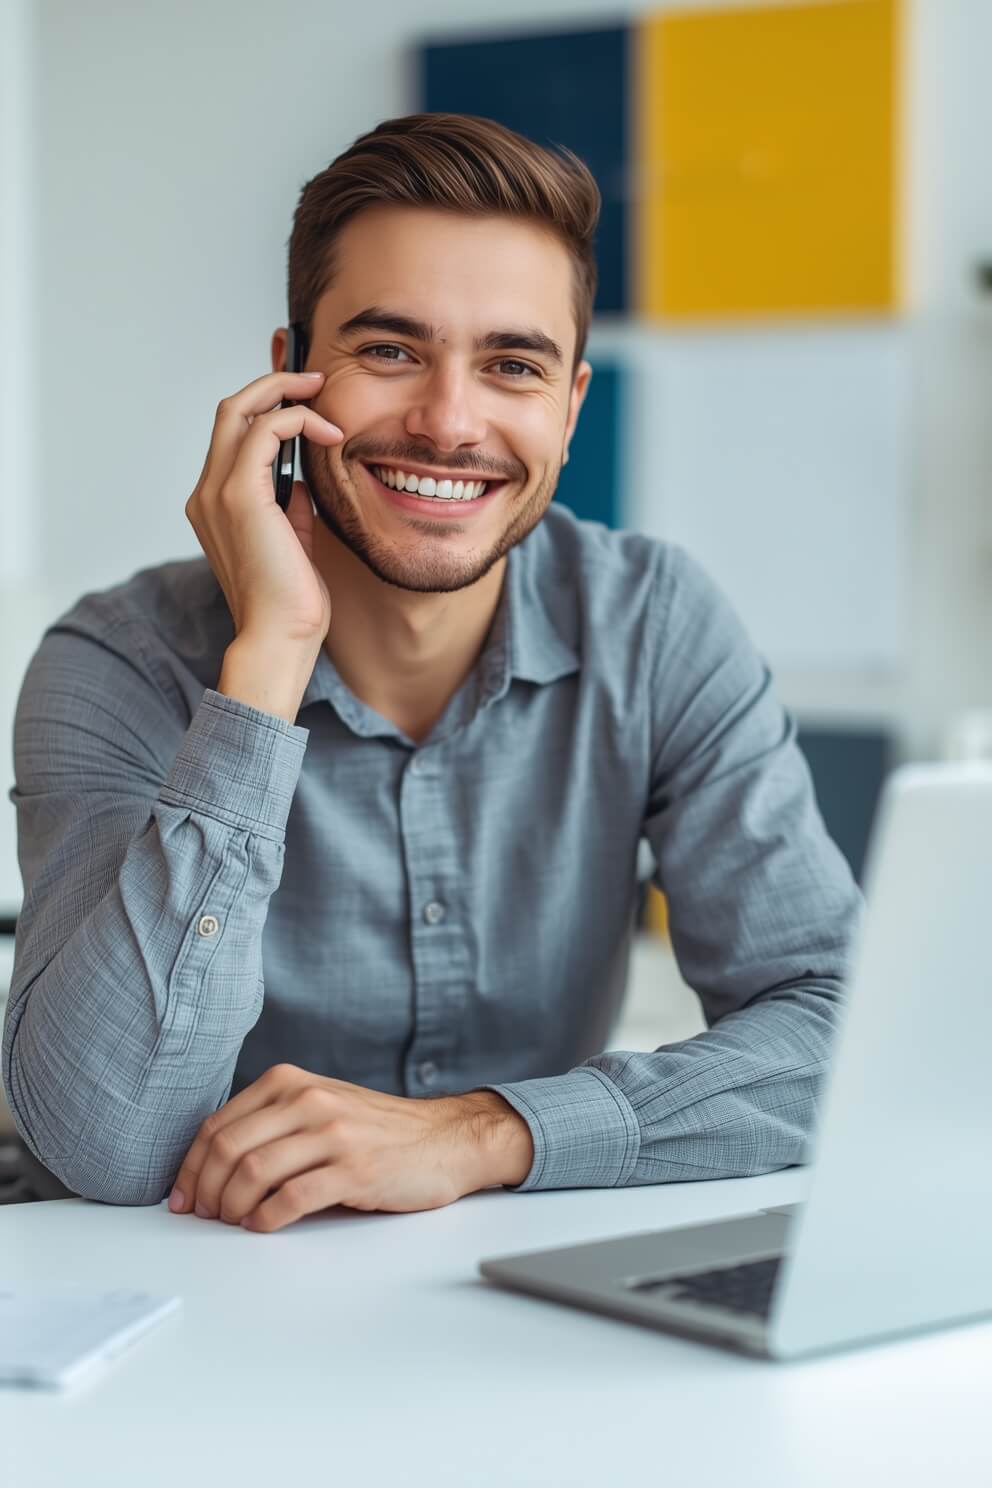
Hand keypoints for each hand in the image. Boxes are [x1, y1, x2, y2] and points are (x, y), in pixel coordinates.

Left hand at [167, 1064, 533, 1232]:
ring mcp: (332, 1133)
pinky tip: (264, 1226)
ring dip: (232, 1209)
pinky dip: (266, 1220)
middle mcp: (308, 1100)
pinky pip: (291, 1199)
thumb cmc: (377, 1130)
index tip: (184, 1196)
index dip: (191, 1167)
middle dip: (206, 1191)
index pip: (218, 1125)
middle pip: (229, 1149)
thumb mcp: (319, 1105)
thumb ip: (272, 1120)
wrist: (444, 1138)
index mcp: (290, 1081)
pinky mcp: (354, 1170)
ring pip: (253, 1174)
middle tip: (205, 1216)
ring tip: (234, 1222)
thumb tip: (212, 1164)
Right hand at [185, 370, 342, 649]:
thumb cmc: (290, 602)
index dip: (265, 404)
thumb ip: (291, 506)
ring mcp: (217, 493)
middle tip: (314, 379)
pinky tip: (328, 433)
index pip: (232, 433)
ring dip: (284, 392)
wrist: (279, 638)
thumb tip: (303, 479)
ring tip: (322, 394)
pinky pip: (264, 432)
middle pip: (229, 409)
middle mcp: (207, 492)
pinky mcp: (239, 497)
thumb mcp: (293, 541)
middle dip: (272, 383)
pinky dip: (297, 420)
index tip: (305, 397)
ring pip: (239, 409)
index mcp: (215, 503)